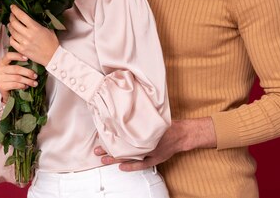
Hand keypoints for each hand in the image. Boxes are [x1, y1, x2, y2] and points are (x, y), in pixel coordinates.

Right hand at [0, 51, 38, 102]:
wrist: (7, 92)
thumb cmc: (13, 77)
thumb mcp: (16, 69)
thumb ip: (21, 63)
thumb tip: (33, 60)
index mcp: (2, 62)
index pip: (8, 56)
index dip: (18, 56)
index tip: (27, 58)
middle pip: (16, 69)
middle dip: (28, 72)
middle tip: (35, 76)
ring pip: (16, 78)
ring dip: (27, 81)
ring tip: (34, 83)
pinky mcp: (1, 86)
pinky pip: (14, 85)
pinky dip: (22, 86)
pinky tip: (26, 86)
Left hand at [7, 5, 58, 66]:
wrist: (53, 56)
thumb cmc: (52, 42)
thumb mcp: (48, 28)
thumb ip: (40, 21)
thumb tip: (34, 14)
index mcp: (35, 27)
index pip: (21, 16)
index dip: (15, 10)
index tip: (12, 7)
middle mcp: (28, 34)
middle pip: (14, 23)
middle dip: (11, 17)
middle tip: (12, 15)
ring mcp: (24, 43)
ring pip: (11, 32)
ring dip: (10, 26)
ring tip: (11, 24)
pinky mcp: (21, 50)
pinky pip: (12, 41)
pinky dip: (11, 37)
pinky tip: (14, 35)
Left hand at [94, 118, 215, 170]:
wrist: (182, 133)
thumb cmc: (166, 124)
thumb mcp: (151, 116)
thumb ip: (139, 118)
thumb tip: (123, 111)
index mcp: (141, 132)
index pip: (121, 135)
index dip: (110, 136)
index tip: (99, 136)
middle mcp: (143, 143)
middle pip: (122, 146)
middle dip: (108, 148)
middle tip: (97, 150)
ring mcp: (148, 152)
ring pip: (129, 156)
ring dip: (116, 158)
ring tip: (104, 159)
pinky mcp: (154, 158)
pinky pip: (141, 165)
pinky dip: (131, 166)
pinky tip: (122, 168)